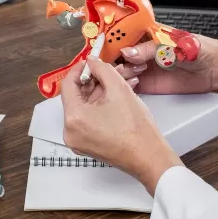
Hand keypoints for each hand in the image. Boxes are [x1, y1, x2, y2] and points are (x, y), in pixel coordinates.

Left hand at [61, 58, 182, 194]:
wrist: (150, 157)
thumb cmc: (135, 127)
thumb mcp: (118, 88)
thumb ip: (101, 69)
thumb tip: (91, 61)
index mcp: (73, 118)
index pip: (68, 85)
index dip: (80, 69)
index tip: (90, 61)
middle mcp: (69, 132)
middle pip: (75, 97)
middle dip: (91, 81)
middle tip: (105, 70)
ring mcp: (77, 141)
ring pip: (83, 108)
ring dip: (97, 93)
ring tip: (115, 82)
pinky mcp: (87, 145)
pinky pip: (87, 120)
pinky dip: (98, 107)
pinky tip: (114, 97)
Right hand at [114, 35, 217, 101]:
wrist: (215, 69)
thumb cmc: (197, 48)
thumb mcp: (171, 45)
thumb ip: (148, 49)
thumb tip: (126, 53)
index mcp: (144, 34)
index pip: (120, 35)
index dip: (108, 39)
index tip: (97, 45)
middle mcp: (141, 50)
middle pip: (116, 54)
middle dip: (109, 58)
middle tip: (108, 63)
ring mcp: (143, 67)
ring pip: (120, 70)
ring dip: (118, 72)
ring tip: (128, 73)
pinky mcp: (148, 83)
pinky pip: (130, 84)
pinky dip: (124, 85)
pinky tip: (129, 83)